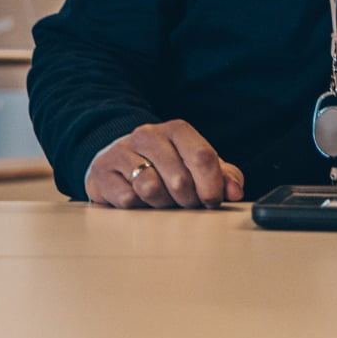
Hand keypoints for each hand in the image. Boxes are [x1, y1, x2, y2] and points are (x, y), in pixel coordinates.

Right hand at [87, 120, 243, 208]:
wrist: (117, 162)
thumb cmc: (164, 167)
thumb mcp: (196, 167)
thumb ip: (223, 176)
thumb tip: (235, 191)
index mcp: (176, 130)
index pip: (202, 156)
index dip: (211, 185)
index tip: (212, 201)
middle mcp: (147, 134)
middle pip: (179, 178)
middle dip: (186, 200)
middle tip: (184, 203)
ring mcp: (121, 150)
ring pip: (151, 188)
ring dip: (161, 203)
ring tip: (160, 200)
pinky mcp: (102, 170)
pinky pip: (127, 198)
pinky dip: (137, 206)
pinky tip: (137, 198)